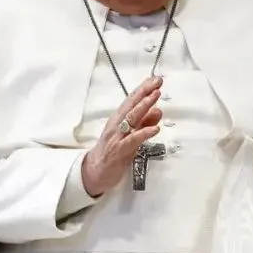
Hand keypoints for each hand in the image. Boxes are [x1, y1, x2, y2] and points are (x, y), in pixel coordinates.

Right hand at [81, 76, 162, 196]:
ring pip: (131, 119)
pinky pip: (132, 140)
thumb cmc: (113, 152)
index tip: (155, 79)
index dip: (144, 89)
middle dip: (145, 92)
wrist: (95, 172)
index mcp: (119, 119)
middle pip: (131, 105)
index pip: (132, 101)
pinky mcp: (119, 151)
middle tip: (157, 82)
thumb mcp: (131, 135)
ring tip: (155, 96)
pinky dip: (143, 133)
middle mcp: (117, 125)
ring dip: (144, 106)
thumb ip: (144, 123)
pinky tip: (154, 128)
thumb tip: (157, 109)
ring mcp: (117, 137)